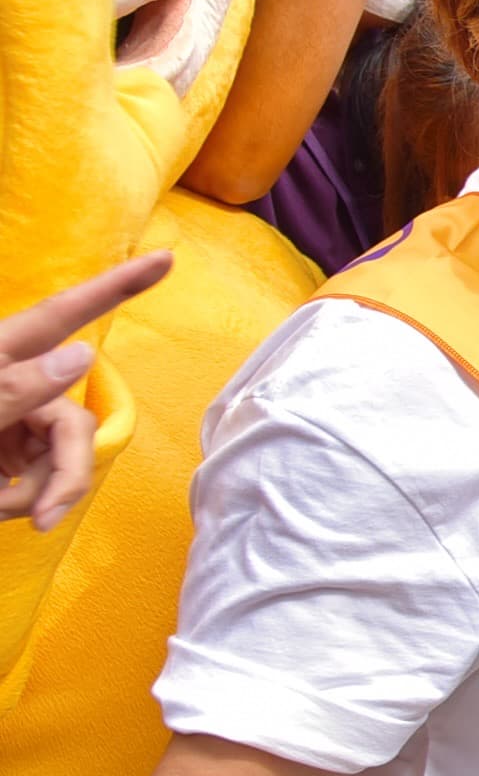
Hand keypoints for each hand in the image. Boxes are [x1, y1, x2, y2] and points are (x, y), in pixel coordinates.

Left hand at [0, 251, 170, 531]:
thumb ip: (10, 389)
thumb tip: (80, 355)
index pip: (63, 313)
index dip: (116, 286)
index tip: (166, 257)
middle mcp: (8, 383)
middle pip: (70, 421)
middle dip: (65, 472)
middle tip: (41, 519)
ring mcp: (6, 419)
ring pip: (57, 455)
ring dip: (35, 492)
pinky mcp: (2, 453)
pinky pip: (34, 475)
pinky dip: (19, 499)